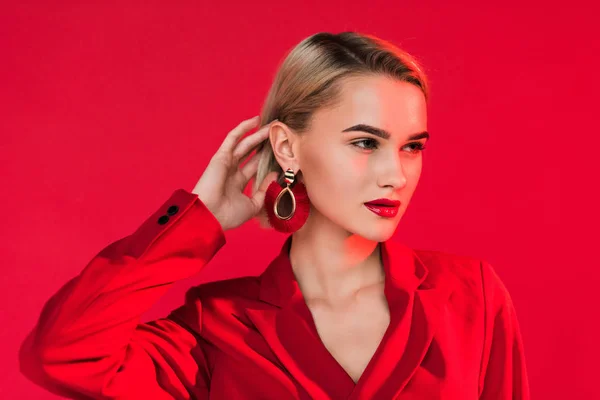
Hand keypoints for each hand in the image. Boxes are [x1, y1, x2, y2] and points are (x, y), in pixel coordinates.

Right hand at [191, 116, 279, 230]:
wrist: (210, 216)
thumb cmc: (229, 215)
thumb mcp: (253, 205)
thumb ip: (264, 190)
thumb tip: (275, 174)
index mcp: (237, 184)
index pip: (255, 168)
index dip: (268, 160)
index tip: (282, 153)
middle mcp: (232, 172)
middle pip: (252, 154)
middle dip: (265, 144)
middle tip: (279, 134)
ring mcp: (226, 163)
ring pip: (245, 144)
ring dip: (258, 134)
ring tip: (272, 124)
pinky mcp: (221, 156)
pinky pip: (233, 138)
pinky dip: (243, 129)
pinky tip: (255, 121)